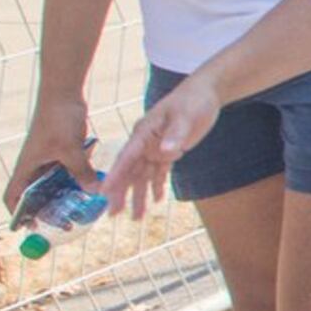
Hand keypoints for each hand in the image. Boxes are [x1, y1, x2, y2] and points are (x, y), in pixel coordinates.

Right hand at [4, 95, 94, 214]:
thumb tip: (94, 192)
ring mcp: (49, 157)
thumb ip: (80, 171)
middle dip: (49, 209)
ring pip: (55, 183)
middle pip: (37, 194)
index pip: (13, 196)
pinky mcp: (63, 150)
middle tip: (68, 222)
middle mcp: (34, 165)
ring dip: (67, 194)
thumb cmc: (58, 120)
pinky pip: (68, 170)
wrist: (64, 93)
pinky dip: (77, 178)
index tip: (30, 227)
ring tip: (83, 208)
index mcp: (26, 167)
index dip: (18, 213)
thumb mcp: (70, 149)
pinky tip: (93, 185)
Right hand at [101, 72, 226, 215]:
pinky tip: (157, 200)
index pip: (126, 157)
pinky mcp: (170, 151)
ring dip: (139, 195)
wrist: (207, 92)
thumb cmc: (194, 100)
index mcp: (144, 132)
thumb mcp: (186, 116)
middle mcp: (146, 142)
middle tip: (113, 214)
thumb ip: (176, 134)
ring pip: (143, 175)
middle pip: (130, 171)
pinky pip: (159, 172)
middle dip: (121, 193)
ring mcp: (156, 147)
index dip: (115, 176)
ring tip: (136, 218)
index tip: (103, 192)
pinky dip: (158, 185)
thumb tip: (167, 152)